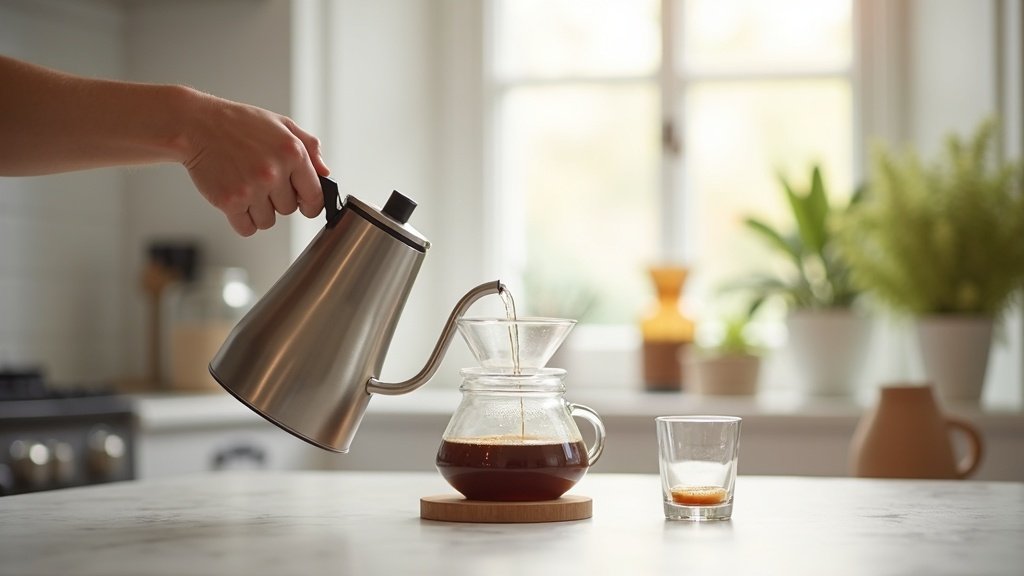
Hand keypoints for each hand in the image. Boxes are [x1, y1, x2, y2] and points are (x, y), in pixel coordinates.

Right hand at [182, 92, 330, 235]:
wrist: (196, 125)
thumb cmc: (238, 124)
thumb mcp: (281, 124)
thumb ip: (309, 147)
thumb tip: (326, 173)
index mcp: (292, 153)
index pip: (315, 196)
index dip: (311, 203)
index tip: (305, 204)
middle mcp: (274, 172)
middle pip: (289, 210)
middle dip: (278, 200)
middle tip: (261, 181)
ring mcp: (251, 188)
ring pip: (268, 221)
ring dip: (259, 211)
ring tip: (246, 186)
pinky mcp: (230, 201)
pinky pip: (247, 228)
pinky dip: (242, 220)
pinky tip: (236, 199)